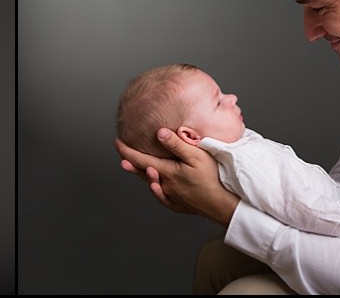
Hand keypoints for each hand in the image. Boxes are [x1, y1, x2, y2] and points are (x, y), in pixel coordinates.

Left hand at [114, 128, 239, 225]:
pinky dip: (155, 190)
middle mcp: (165, 185)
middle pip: (143, 172)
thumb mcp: (196, 156)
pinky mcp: (179, 205)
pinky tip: (155, 186)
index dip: (127, 151)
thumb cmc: (211, 178)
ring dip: (141, 174)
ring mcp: (171, 196)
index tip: (117, 143)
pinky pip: (162, 197)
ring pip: (152, 184)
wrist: (222, 204)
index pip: (140, 159)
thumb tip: (159, 133)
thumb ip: (176, 145)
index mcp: (167, 172)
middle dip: (131, 162)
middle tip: (122, 155)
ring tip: (133, 167)